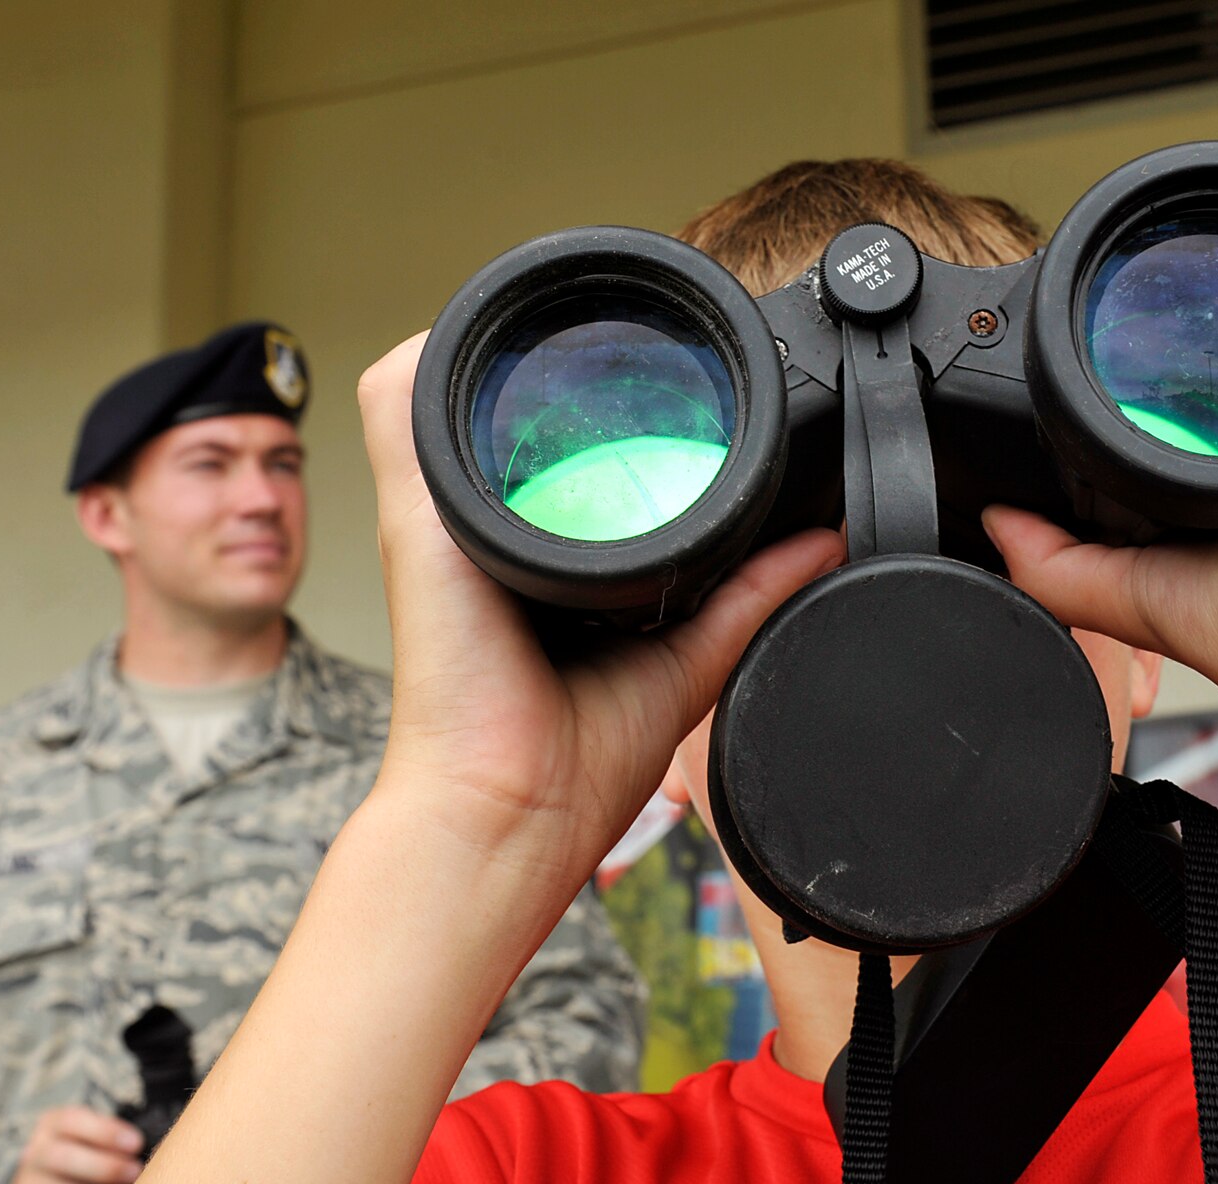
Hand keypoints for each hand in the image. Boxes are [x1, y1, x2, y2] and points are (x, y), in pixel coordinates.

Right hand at [3, 1106, 141, 1183]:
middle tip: (137, 1173)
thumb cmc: (82, 1162)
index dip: (105, 1131)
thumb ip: (113, 1141)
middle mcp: (34, 1154)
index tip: (136, 1142)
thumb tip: (158, 1151)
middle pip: (63, 1158)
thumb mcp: (90, 1143)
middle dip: (105, 1167)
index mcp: (52, 1126)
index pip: (71, 1120)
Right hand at [355, 335, 842, 891]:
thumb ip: (747, 593)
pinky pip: (396, 405)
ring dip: (481, 358)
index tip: (648, 396)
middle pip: (499, 415)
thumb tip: (821, 538)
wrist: (509, 815)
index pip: (555, 458)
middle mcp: (482, 534)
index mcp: (536, 564)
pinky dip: (422, 363)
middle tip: (615, 362)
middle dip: (545, 377)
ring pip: (438, 393)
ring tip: (553, 341)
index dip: (594, 418)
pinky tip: (468, 334)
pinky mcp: (414, 520)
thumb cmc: (574, 765)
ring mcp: (441, 521)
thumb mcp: (683, 660)